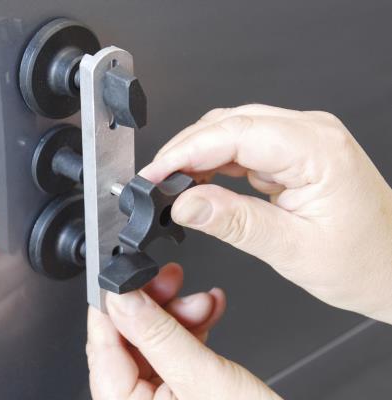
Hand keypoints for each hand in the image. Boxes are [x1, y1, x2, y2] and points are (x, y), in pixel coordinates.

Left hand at [88, 263, 279, 398]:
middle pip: (128, 343)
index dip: (111, 307)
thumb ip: (158, 334)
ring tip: (204, 301)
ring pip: (153, 343)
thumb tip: (122, 298)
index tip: (123, 276)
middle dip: (154, 307)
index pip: (102, 351)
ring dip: (180, 314)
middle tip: (170, 280)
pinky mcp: (181, 396)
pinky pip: (174, 354)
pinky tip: (208, 311)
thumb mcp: (202, 377)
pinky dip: (192, 330)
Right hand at [140, 104, 391, 322]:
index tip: (154, 174)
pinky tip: (198, 183)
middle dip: (184, 150)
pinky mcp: (294, 153)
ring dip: (196, 156)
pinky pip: (243, 147)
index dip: (185, 151)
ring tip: (170, 186)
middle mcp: (311, 134)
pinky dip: (214, 164)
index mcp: (317, 150)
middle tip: (155, 183)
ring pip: (232, 132)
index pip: (234, 133)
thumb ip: (234, 222)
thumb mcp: (293, 249)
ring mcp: (303, 140)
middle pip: (228, 124)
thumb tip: (185, 204)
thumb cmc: (365, 262)